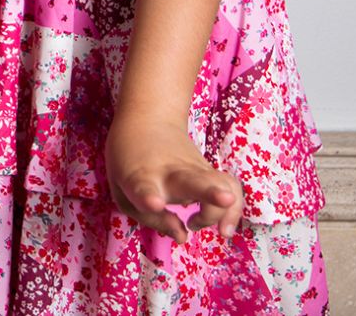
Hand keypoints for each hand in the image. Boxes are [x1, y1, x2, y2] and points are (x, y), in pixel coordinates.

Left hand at [106, 114, 242, 242]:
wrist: (148, 119)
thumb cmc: (129, 160)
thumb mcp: (122, 190)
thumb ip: (149, 217)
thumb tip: (183, 237)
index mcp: (141, 176)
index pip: (144, 188)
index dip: (149, 198)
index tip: (154, 203)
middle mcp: (171, 173)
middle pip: (193, 181)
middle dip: (210, 192)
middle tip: (224, 199)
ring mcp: (194, 170)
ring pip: (219, 183)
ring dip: (229, 206)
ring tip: (222, 232)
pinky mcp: (209, 171)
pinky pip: (229, 188)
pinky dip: (233, 209)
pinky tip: (224, 227)